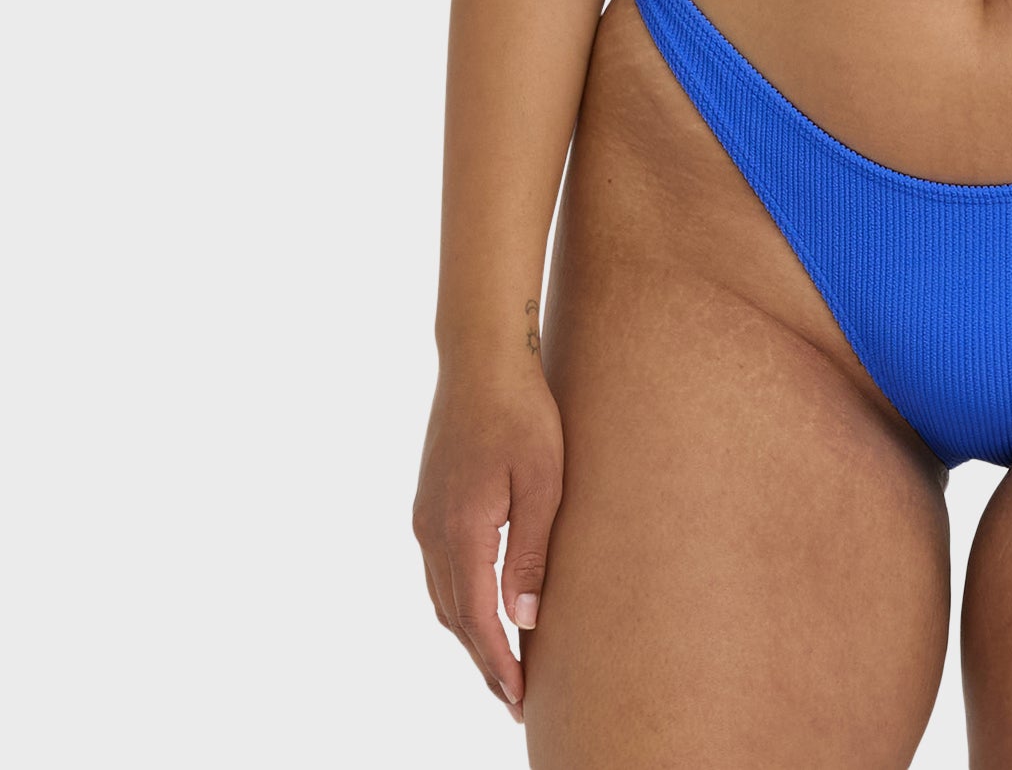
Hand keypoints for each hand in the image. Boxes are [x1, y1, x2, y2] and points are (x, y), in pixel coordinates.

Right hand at [412, 358, 564, 722]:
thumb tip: (526, 621)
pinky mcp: (428, 502)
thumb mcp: (542, 482)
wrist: (481, 356)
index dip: (498, 663)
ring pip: (442, 597)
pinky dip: (458, 602)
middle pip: (454, 618)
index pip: (477, 620)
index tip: (519, 699)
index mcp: (460, 531)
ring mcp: (424, 517)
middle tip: (515, 698)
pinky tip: (480, 608)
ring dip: (469, 634)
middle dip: (484, 661)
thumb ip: (531, 554)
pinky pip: (439, 571)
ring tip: (503, 664)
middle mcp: (432, 532)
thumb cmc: (523, 411)